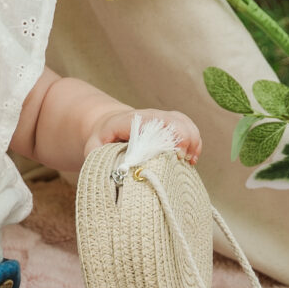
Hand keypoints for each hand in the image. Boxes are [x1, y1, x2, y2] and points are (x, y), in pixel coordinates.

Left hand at [87, 105, 202, 165]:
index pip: (153, 123)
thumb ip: (97, 155)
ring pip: (184, 122)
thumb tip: (111, 171)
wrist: (110, 123)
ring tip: (189, 162)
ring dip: (192, 141)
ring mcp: (163, 118)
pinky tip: (192, 159)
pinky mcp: (172, 123)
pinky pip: (189, 127)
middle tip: (182, 161)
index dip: (167, 136)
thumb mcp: (93, 145)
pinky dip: (194, 142)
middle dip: (184, 140)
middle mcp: (150, 116)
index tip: (175, 153)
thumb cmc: (103, 138)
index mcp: (131, 120)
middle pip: (174, 121)